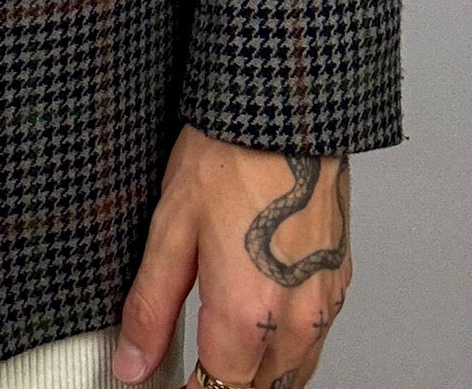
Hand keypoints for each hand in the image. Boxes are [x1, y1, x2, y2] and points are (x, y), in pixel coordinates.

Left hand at [112, 125, 351, 387]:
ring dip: (257, 373)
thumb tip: (133, 362)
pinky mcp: (339, 283)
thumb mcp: (170, 228)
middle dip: (224, 384)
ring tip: (221, 347)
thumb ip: (151, 307)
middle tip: (193, 361)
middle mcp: (295, 321)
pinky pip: (313, 342)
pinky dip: (285, 346)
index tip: (173, 382)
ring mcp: (324, 304)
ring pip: (291, 374)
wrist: (282, 110)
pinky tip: (260, 320)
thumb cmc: (228, 155)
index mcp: (248, 315)